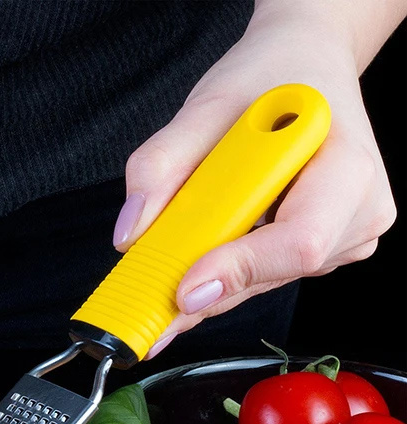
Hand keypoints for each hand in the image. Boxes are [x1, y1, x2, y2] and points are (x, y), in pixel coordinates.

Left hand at [113, 0, 398, 356]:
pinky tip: (207, 242)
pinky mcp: (323, 256)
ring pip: (257, 286)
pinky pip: (258, 280)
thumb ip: (160, 164)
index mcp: (348, 166)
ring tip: (180, 239)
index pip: (300, 241)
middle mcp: (358, 213)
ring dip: (208, 274)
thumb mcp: (208, 104)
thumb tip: (130, 233)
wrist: (305, 68)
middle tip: (144, 291)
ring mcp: (345, 241)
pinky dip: (221, 269)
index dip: (240, 269)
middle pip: (270, 275)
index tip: (185, 287)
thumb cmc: (268, 79)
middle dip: (202, 285)